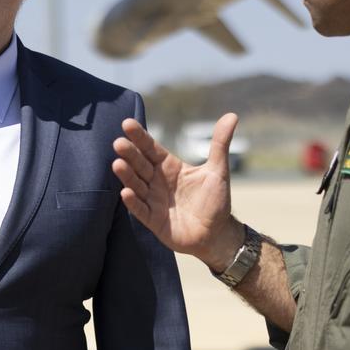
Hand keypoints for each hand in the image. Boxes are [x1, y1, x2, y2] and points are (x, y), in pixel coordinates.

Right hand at [112, 114, 244, 269]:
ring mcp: (153, 200)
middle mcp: (157, 181)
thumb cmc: (216, 201)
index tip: (128, 123)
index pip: (151, 148)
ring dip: (127, 175)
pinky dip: (133, 202)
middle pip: (140, 164)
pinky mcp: (152, 220)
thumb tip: (232, 115)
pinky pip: (140, 210)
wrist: (216, 234)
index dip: (140, 137)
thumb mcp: (218, 170)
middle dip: (130, 154)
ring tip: (117, 164)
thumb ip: (220, 144)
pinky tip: (126, 192)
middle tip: (118, 143)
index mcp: (170, 167)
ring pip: (136, 185)